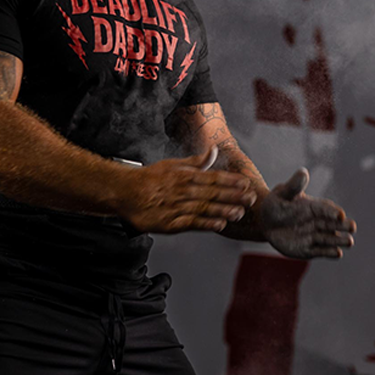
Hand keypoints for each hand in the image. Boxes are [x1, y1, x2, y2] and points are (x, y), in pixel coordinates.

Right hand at [115, 149, 258, 233]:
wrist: (124, 193)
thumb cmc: (150, 178)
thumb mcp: (173, 165)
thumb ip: (196, 161)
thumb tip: (214, 150)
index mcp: (184, 176)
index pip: (212, 178)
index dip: (230, 181)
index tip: (245, 183)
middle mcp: (182, 191)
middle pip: (212, 193)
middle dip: (233, 196)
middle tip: (251, 198)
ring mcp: (176, 207)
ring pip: (204, 208)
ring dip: (223, 210)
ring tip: (240, 212)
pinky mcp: (170, 223)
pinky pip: (191, 223)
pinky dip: (206, 224)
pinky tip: (220, 225)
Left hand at [259, 168, 355, 258]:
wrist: (267, 222)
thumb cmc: (276, 204)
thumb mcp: (283, 193)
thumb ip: (294, 185)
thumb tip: (303, 172)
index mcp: (315, 206)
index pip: (327, 209)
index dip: (333, 212)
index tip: (340, 215)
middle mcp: (319, 221)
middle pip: (334, 224)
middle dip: (344, 226)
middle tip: (352, 227)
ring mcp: (316, 236)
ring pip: (330, 238)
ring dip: (340, 240)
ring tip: (349, 242)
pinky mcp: (310, 249)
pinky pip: (321, 251)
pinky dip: (330, 253)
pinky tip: (337, 254)